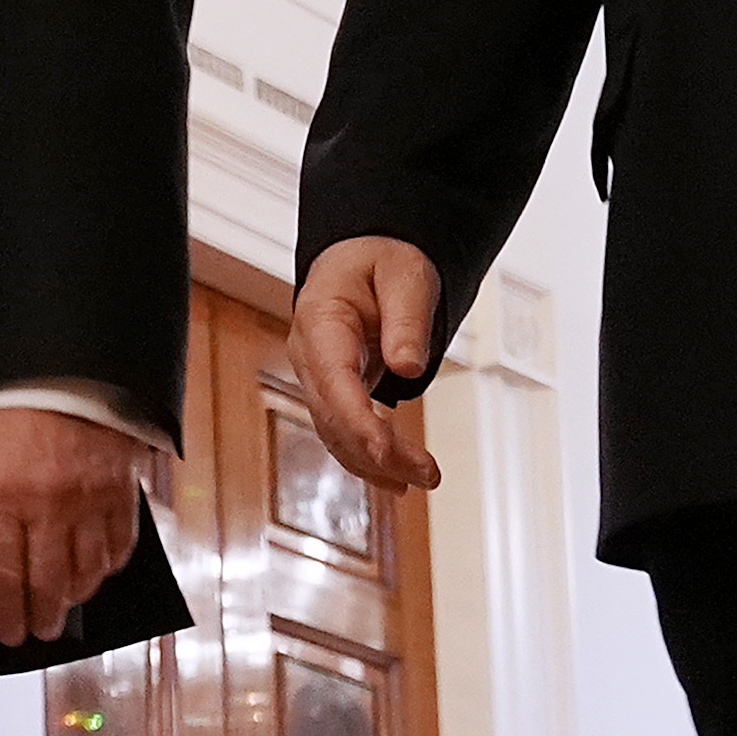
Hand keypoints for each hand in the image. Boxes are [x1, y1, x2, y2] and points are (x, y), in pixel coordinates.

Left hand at [0, 406, 146, 651]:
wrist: (70, 367)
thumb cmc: (16, 408)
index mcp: (4, 496)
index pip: (2, 572)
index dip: (6, 611)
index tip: (9, 633)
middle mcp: (48, 506)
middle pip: (47, 581)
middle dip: (43, 614)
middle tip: (42, 631)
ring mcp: (89, 501)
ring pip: (87, 570)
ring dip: (77, 594)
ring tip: (70, 603)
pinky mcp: (122, 490)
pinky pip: (120, 543)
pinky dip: (110, 564)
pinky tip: (102, 570)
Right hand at [293, 238, 443, 491]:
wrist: (363, 256)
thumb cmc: (381, 259)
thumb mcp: (405, 274)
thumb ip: (406, 318)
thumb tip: (409, 366)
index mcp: (319, 320)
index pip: (334, 381)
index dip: (357, 421)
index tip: (384, 450)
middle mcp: (309, 355)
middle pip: (335, 417)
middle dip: (378, 453)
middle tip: (427, 474)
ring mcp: (318, 378)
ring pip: (338, 434)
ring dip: (377, 464)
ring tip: (424, 479)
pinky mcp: (335, 393)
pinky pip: (345, 432)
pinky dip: (369, 459)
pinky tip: (397, 479)